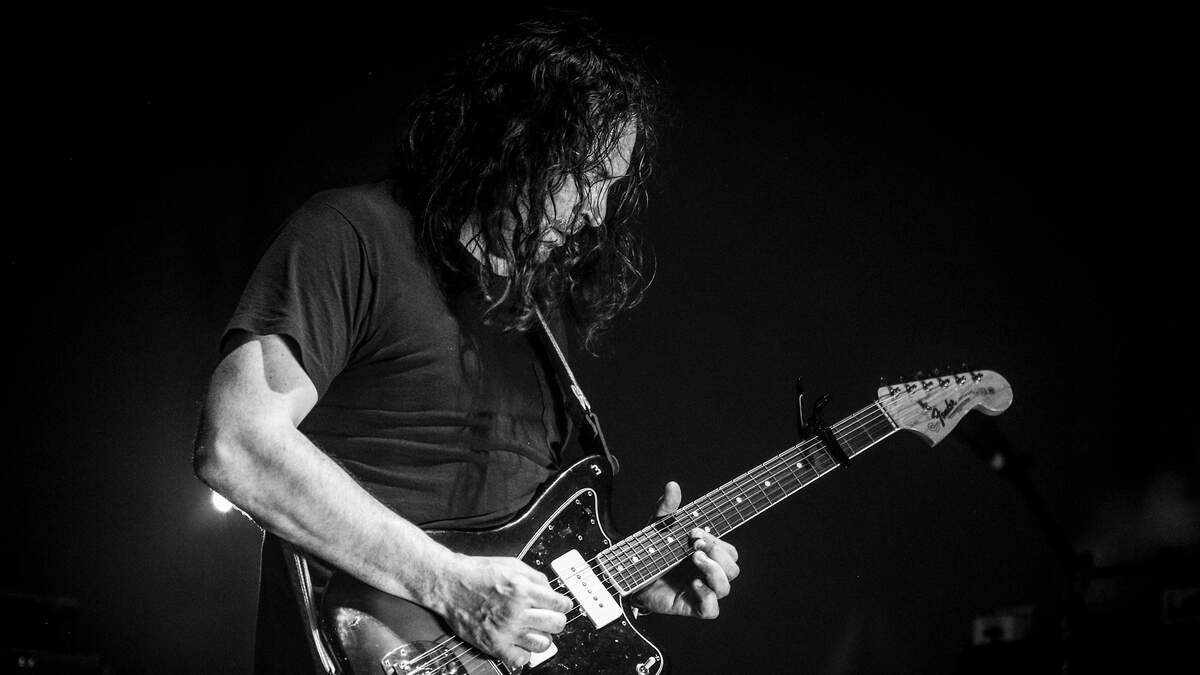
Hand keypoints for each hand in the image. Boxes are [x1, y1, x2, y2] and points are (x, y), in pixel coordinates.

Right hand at [435, 554, 573, 670]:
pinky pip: (520, 659)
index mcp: (523, 589)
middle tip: (550, 618)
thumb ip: (535, 578)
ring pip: (543, 644)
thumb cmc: (476, 572)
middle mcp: (516, 611)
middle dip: (556, 620)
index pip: (560, 604)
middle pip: (556, 624)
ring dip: (543, 637)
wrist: (449, 583)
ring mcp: (506, 630)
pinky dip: (524, 654)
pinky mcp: (493, 644)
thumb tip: (551, 591)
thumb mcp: (512, 564)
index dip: (564, 605)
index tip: (561, 606)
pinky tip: (520, 643)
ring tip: (535, 631)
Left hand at [630, 481, 740, 618]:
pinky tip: (693, 584)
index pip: (728, 549)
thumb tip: (672, 485)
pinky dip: (707, 597)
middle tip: (694, 545)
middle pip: (733, 566)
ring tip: (694, 559)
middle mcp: (707, 572)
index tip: (694, 531)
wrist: (628, 576)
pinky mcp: (691, 607)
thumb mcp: (657, 528)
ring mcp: (701, 590)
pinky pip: (711, 609)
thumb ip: (667, 508)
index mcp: (706, 554)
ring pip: (726, 586)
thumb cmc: (649, 552)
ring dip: (714, 571)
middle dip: (717, 553)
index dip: (718, 541)